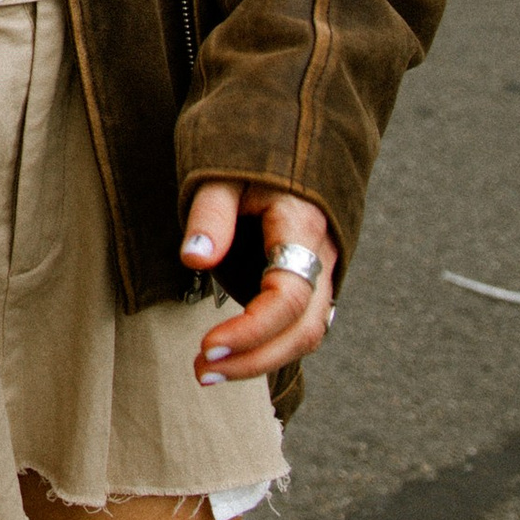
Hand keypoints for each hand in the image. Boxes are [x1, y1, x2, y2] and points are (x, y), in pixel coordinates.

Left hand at [181, 182, 338, 382]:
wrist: (285, 148)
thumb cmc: (246, 162)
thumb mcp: (220, 176)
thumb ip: (210, 215)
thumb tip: (195, 258)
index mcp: (302, 226)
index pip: (288, 297)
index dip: (251, 330)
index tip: (206, 345)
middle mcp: (323, 257)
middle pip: (304, 328)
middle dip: (254, 359)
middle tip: (200, 372)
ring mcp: (323, 274)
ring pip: (308, 335)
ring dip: (260, 361)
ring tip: (207, 372)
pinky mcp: (312, 285)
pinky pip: (300, 328)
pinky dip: (268, 349)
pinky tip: (230, 358)